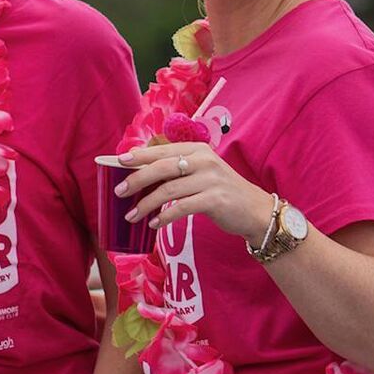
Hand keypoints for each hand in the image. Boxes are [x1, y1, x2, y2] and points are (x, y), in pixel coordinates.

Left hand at [115, 141, 273, 243]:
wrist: (255, 210)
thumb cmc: (220, 191)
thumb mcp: (200, 172)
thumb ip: (175, 170)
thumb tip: (138, 174)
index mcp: (197, 149)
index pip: (162, 150)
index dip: (139, 155)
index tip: (119, 162)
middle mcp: (204, 160)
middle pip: (162, 167)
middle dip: (137, 179)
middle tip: (119, 192)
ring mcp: (211, 179)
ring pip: (168, 190)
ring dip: (146, 204)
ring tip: (131, 215)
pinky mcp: (215, 199)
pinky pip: (182, 207)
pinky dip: (164, 216)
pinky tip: (153, 224)